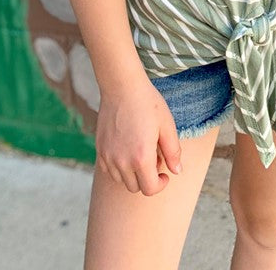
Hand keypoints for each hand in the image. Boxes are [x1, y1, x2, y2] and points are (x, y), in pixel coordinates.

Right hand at [95, 77, 182, 195]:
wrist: (122, 87)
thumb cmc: (148, 103)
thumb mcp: (167, 125)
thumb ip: (173, 152)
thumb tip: (176, 171)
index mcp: (141, 157)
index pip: (150, 189)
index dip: (161, 184)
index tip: (165, 173)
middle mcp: (122, 161)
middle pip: (135, 187)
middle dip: (147, 178)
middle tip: (154, 157)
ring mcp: (108, 157)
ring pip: (121, 180)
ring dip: (133, 174)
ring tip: (140, 151)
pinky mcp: (100, 150)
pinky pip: (109, 170)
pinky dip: (119, 167)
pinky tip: (127, 149)